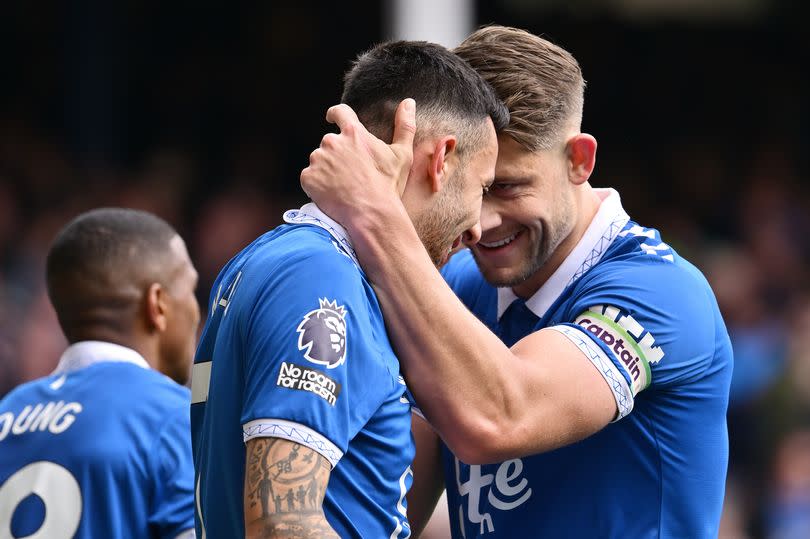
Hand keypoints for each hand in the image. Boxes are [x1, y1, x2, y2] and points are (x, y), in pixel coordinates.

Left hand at [300, 98, 415, 226]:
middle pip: (329, 142)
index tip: (331, 117)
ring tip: (342, 186)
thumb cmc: (387, 186)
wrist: (371, 213)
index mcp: (353, 133)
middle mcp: (332, 142)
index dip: (335, 114)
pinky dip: (317, 185)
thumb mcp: (402, 155)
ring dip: (326, 170)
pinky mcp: (308, 178)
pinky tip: (332, 194)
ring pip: (319, 161)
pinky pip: (309, 178)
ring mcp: (318, 160)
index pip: (339, 112)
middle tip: (349, 173)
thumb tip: (409, 103)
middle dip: (336, 154)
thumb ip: (405, 126)